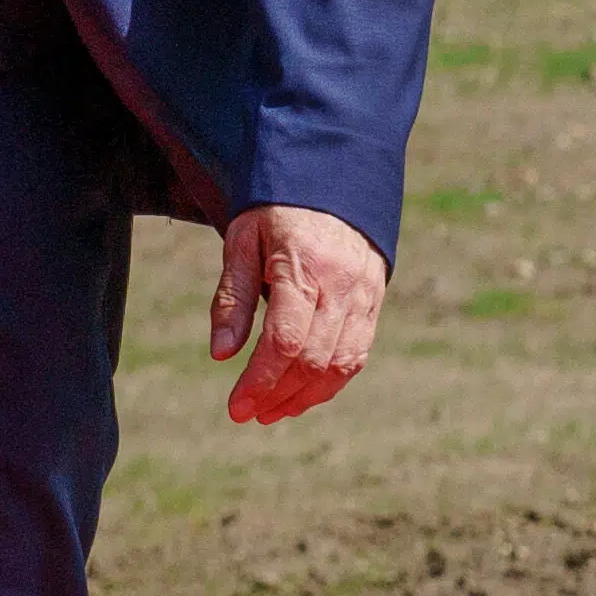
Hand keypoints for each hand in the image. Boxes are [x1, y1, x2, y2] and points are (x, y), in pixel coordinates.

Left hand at [210, 204, 387, 425]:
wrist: (331, 182)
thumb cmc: (275, 212)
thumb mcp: (242, 243)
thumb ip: (233, 298)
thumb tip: (221, 354)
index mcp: (303, 267)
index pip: (284, 340)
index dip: (260, 380)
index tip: (236, 406)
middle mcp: (341, 286)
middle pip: (313, 358)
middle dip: (279, 394)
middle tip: (247, 414)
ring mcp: (364, 296)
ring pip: (342, 363)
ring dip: (306, 396)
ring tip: (272, 412)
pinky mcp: (374, 302)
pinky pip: (358, 354)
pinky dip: (331, 382)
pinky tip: (302, 395)